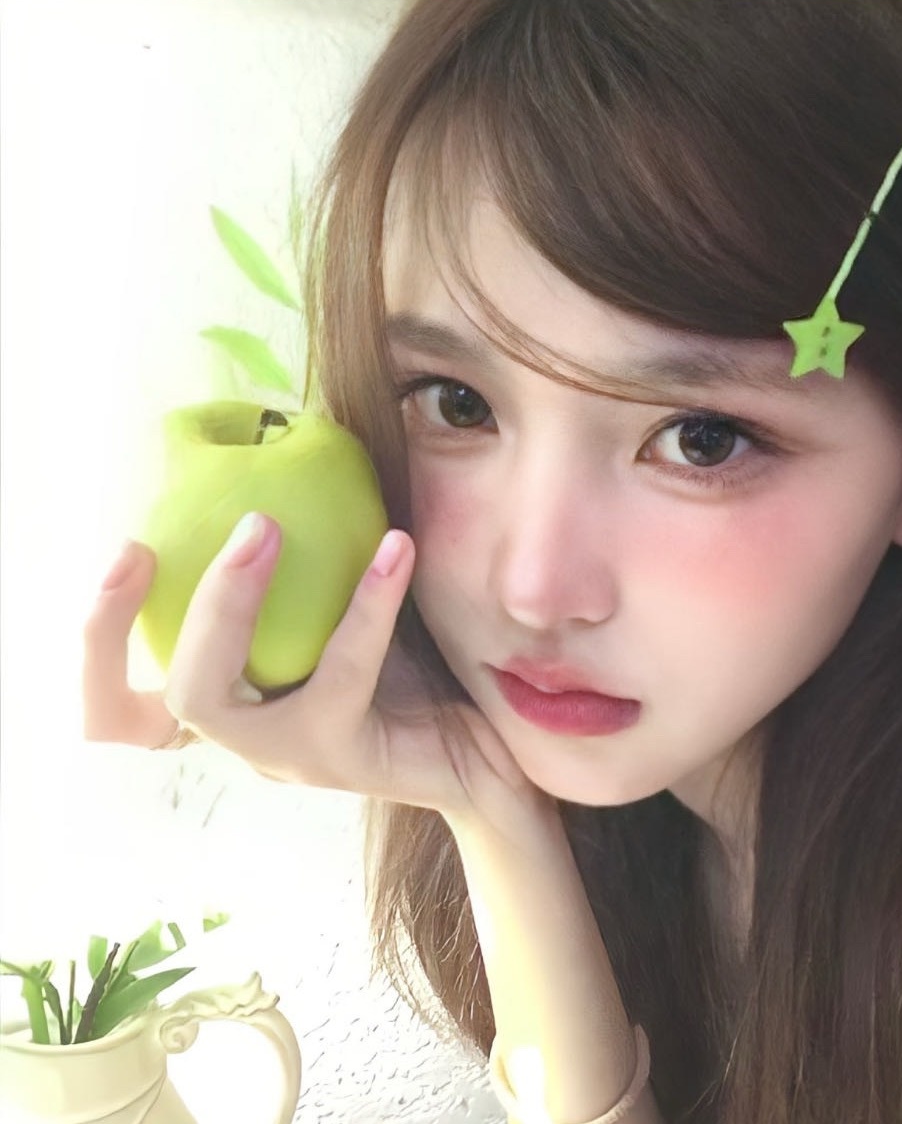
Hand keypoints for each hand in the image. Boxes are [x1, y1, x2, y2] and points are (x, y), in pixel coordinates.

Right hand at [82, 516, 548, 831]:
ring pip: (210, 698)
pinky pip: (338, 675)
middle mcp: (244, 738)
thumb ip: (309, 563)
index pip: (121, 704)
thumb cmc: (415, 665)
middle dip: (120, 621)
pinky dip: (363, 604)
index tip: (128, 549)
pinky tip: (396, 546)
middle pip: (132, 711)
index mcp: (233, 704)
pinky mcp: (342, 757)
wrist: (494, 742)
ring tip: (265, 524)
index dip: (100, 638)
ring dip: (225, 600)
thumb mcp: (344, 607)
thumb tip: (284, 450)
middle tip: (155, 539)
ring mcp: (285, 756)